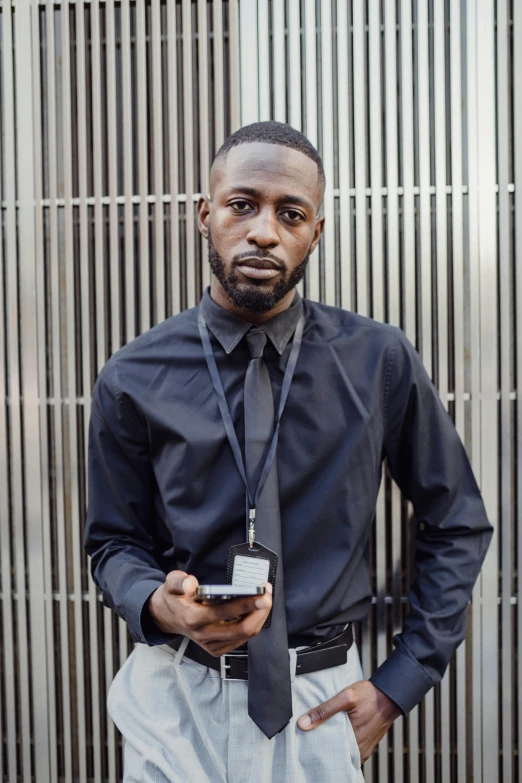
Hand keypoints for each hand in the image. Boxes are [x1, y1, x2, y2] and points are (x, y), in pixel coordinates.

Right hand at [147, 570, 272, 656]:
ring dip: (259, 618)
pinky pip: (241, 639)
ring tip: (265, 598)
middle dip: (260, 612)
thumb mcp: (170, 583)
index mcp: (193, 618)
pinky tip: (256, 611)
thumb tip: (192, 584)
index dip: (247, 603)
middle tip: (268, 594)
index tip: (262, 593)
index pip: (225, 613)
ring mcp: (211, 645)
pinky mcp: (217, 649)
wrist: (167, 617)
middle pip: (242, 629)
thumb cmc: (174, 597)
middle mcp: (203, 635)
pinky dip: (252, 625)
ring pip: (245, 635)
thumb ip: (179, 581)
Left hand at [297, 680, 400, 761]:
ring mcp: (363, 749)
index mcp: (352, 739)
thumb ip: (325, 710)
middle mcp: (358, 748)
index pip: (327, 750)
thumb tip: (303, 723)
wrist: (390, 695)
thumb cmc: (370, 695)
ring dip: (334, 741)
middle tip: (315, 730)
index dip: (316, 743)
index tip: (307, 735)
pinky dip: (344, 741)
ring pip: (343, 750)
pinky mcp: (366, 746)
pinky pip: (351, 748)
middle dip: (324, 742)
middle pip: (334, 751)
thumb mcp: (346, 696)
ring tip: (327, 729)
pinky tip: (339, 730)